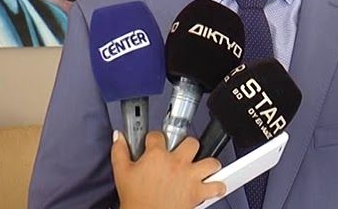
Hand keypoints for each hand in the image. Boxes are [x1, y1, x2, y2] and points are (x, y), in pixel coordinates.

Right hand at [111, 130, 225, 208]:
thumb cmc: (135, 200)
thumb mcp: (121, 173)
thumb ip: (119, 152)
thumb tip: (119, 136)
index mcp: (157, 155)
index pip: (158, 136)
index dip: (155, 138)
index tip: (154, 143)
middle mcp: (176, 162)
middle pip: (191, 142)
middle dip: (188, 146)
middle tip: (184, 153)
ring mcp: (189, 176)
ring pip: (210, 161)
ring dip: (209, 164)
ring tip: (204, 167)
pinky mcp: (197, 192)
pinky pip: (216, 186)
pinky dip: (218, 187)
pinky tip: (216, 186)